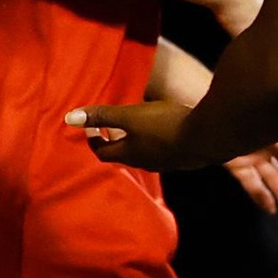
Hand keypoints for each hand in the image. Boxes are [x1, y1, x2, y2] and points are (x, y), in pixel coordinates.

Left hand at [64, 100, 212, 171]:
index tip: (90, 127)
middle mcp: (144, 162)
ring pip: (142, 154)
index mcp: (129, 154)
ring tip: (134, 126)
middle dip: (112, 140)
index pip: (102, 152)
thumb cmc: (164, 125)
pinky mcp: (181, 157)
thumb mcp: (130, 116)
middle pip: (121, 155)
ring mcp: (164, 162)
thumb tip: (69, 118)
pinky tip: (161, 129)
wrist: (207, 137)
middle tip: (109, 125)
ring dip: (133, 141)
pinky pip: (160, 151)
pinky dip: (152, 141)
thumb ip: (103, 115)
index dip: (93, 140)